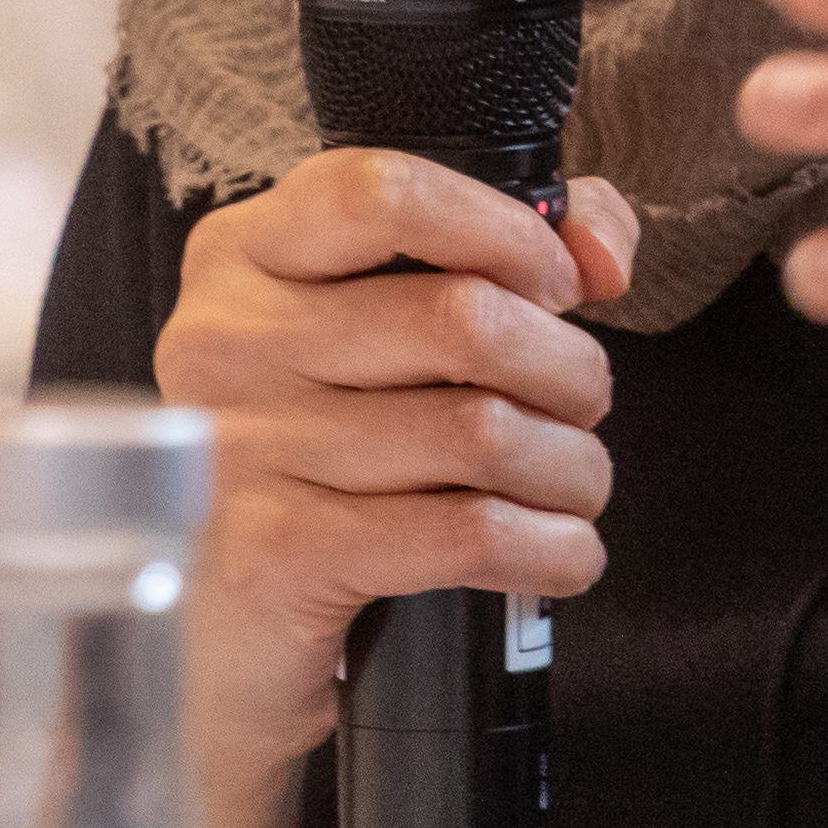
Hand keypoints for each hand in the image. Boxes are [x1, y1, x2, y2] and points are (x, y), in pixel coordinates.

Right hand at [149, 150, 639, 792]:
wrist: (227, 635)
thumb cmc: (324, 462)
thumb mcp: (386, 331)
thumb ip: (507, 246)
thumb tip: (601, 246)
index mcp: (245, 255)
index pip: (384, 192)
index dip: (505, 231)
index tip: (557, 287)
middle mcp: (225, 339)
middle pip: (461, 318)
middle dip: (568, 369)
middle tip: (580, 409)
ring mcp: (242, 449)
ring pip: (481, 432)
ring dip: (571, 468)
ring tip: (572, 485)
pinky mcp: (277, 555)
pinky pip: (465, 533)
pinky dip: (549, 547)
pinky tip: (559, 553)